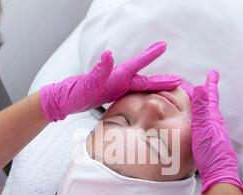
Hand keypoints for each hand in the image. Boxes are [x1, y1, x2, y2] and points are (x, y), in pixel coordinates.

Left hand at [39, 42, 180, 121]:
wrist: (65, 101)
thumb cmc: (75, 92)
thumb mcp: (88, 83)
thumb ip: (100, 70)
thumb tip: (109, 55)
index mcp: (116, 76)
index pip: (137, 65)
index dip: (150, 56)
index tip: (163, 46)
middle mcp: (118, 80)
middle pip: (145, 79)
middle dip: (161, 79)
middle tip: (178, 79)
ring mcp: (116, 88)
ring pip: (141, 87)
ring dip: (155, 87)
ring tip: (169, 88)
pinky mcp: (113, 95)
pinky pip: (133, 94)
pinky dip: (144, 95)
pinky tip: (148, 98)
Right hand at [190, 70, 242, 194]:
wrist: (219, 175)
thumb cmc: (210, 152)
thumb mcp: (203, 129)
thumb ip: (201, 110)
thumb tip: (200, 88)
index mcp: (213, 119)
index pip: (210, 98)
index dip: (211, 86)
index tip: (213, 73)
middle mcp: (216, 125)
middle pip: (210, 106)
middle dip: (205, 96)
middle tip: (202, 87)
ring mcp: (215, 136)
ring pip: (208, 117)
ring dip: (203, 109)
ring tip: (197, 104)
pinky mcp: (212, 145)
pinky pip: (205, 127)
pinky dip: (201, 121)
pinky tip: (198, 127)